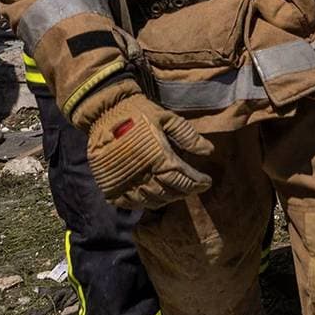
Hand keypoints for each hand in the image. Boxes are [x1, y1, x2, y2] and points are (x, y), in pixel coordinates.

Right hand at [78, 83, 213, 210]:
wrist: (104, 111)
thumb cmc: (139, 112)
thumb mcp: (167, 118)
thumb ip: (188, 135)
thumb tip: (209, 151)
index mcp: (158, 157)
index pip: (184, 179)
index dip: (197, 183)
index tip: (206, 183)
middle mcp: (142, 173)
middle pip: (169, 193)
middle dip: (184, 192)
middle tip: (191, 187)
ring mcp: (124, 181)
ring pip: (150, 201)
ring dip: (165, 199)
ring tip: (174, 192)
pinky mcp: (109, 185)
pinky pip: (128, 203)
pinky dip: (142, 203)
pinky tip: (150, 196)